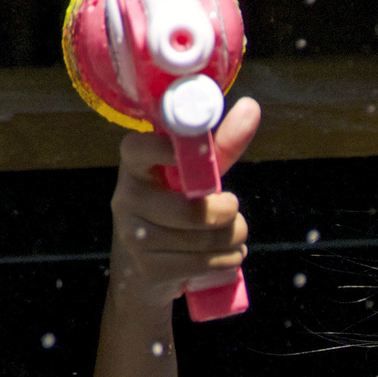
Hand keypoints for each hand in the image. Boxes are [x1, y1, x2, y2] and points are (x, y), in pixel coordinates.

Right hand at [109, 97, 260, 308]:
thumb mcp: (194, 177)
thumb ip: (221, 146)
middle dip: (227, 212)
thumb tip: (250, 107)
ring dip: (234, 238)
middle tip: (232, 209)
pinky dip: (228, 260)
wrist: (147, 269)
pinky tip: (227, 256)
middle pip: (191, 209)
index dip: (166, 148)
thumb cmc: (176, 209)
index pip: (138, 149)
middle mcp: (127, 199)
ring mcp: (134, 236)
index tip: (192, 153)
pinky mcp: (148, 267)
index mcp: (135, 166)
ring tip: (235, 235)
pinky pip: (203, 263)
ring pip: (204, 238)